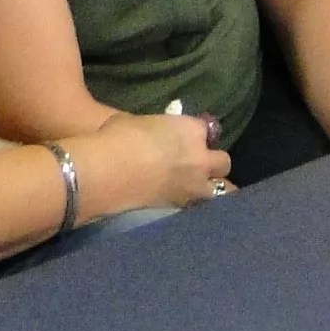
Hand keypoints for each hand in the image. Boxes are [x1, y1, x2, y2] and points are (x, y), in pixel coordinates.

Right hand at [79, 109, 231, 213]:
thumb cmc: (117, 138)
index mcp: (191, 129)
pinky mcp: (183, 209)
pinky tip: (187, 206)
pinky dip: (197, 206)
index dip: (197, 135)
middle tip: (196, 165)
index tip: (186, 139)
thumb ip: (154, 129)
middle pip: (223, 162)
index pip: (207, 130)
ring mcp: (195, 186)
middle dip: (213, 162)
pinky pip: (201, 207)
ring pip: (222, 190)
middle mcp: (200, 158)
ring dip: (213, 188)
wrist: (106, 173)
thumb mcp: (136, 121)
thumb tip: (152, 135)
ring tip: (198, 190)